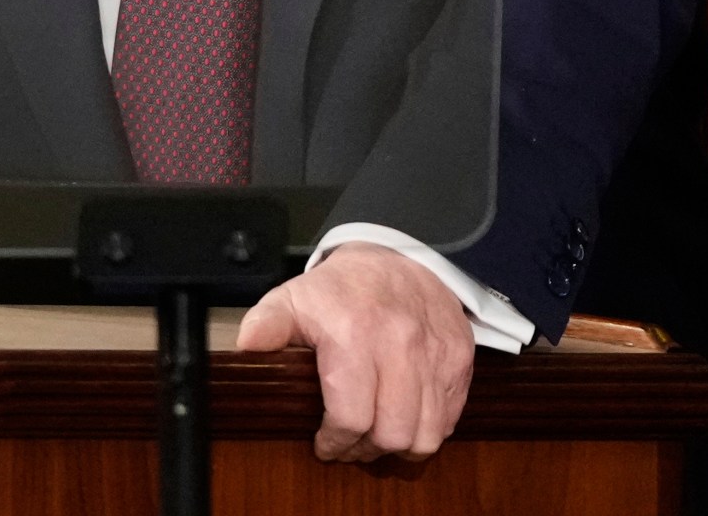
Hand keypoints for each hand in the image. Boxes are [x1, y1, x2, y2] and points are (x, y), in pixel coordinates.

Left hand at [234, 241, 474, 461]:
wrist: (399, 256)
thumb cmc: (342, 288)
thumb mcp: (294, 298)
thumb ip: (267, 325)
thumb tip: (248, 348)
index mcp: (354, 334)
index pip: (351, 417)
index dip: (335, 442)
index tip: (324, 445)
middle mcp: (401, 345)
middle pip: (392, 434)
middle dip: (366, 450)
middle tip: (351, 445)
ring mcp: (436, 354)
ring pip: (426, 435)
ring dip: (399, 447)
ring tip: (379, 437)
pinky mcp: (459, 359)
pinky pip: (450, 418)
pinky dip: (428, 429)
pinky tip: (406, 418)